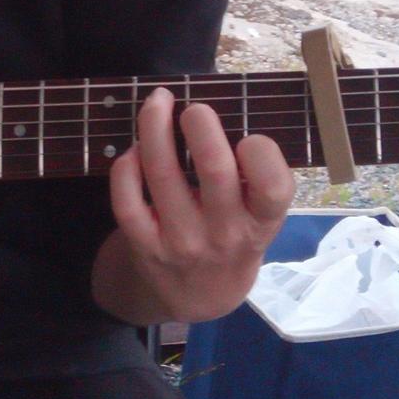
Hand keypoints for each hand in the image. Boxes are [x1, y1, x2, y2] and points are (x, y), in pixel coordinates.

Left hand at [99, 86, 294, 324]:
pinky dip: (126, 167)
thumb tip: (226, 110)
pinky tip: (135, 149)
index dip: (262, 153)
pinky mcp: (145, 245)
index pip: (273, 187)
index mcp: (261, 222)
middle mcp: (224, 234)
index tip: (249, 138)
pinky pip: (127, 199)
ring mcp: (181, 241)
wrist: (201, 296)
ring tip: (158, 102)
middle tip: (195, 108)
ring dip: (155, 127)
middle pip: (214, 169)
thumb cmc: (236, 238)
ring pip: (162, 173)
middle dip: (201, 124)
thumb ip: (254, 178)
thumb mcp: (261, 218)